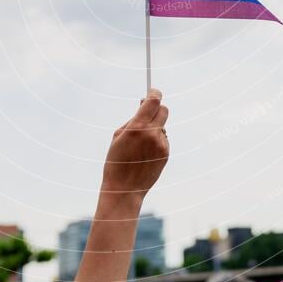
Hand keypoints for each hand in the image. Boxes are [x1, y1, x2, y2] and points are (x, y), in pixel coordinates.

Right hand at [100, 88, 168, 203]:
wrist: (124, 190)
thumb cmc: (116, 161)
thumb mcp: (118, 135)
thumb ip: (133, 118)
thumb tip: (144, 104)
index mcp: (138, 127)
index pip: (154, 100)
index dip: (154, 93)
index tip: (152, 91)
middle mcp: (152, 134)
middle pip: (164, 110)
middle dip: (157, 108)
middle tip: (148, 111)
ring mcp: (161, 145)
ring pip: (162, 126)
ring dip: (155, 128)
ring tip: (140, 144)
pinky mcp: (166, 154)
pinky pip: (163, 140)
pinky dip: (156, 141)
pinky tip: (145, 154)